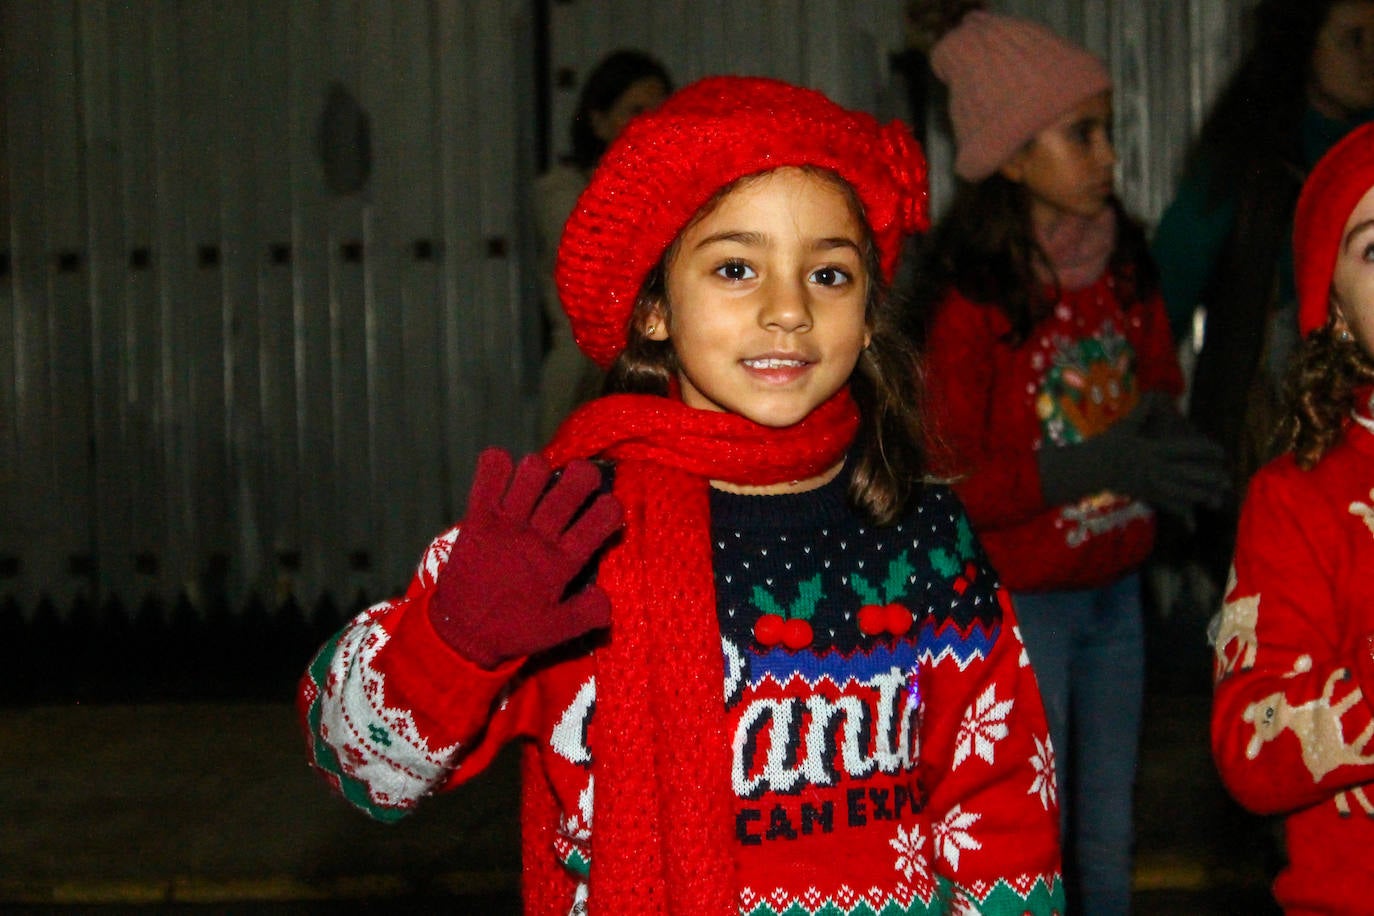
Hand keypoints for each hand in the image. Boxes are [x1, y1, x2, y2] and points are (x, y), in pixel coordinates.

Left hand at [429, 448, 622, 667]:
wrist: (457, 632)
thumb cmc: (510, 630)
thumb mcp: (556, 632)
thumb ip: (588, 614)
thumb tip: (610, 598)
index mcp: (560, 564)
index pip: (600, 521)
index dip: (611, 508)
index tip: (606, 510)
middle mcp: (536, 538)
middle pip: (571, 487)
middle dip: (584, 474)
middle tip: (581, 479)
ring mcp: (506, 525)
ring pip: (532, 472)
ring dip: (540, 470)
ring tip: (538, 481)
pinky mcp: (478, 518)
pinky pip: (489, 474)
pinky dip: (496, 464)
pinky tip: (503, 473)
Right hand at [1039, 394, 1229, 515]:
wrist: (1088, 469)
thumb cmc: (1104, 445)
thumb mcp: (1124, 427)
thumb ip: (1141, 413)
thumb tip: (1153, 395)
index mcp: (1153, 450)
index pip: (1186, 450)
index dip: (1206, 451)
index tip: (1222, 453)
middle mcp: (1155, 468)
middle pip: (1188, 475)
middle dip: (1209, 479)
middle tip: (1227, 480)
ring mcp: (1150, 484)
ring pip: (1181, 493)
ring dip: (1200, 496)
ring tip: (1218, 499)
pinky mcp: (1144, 495)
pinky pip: (1165, 505)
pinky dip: (1180, 513)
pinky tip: (1193, 522)